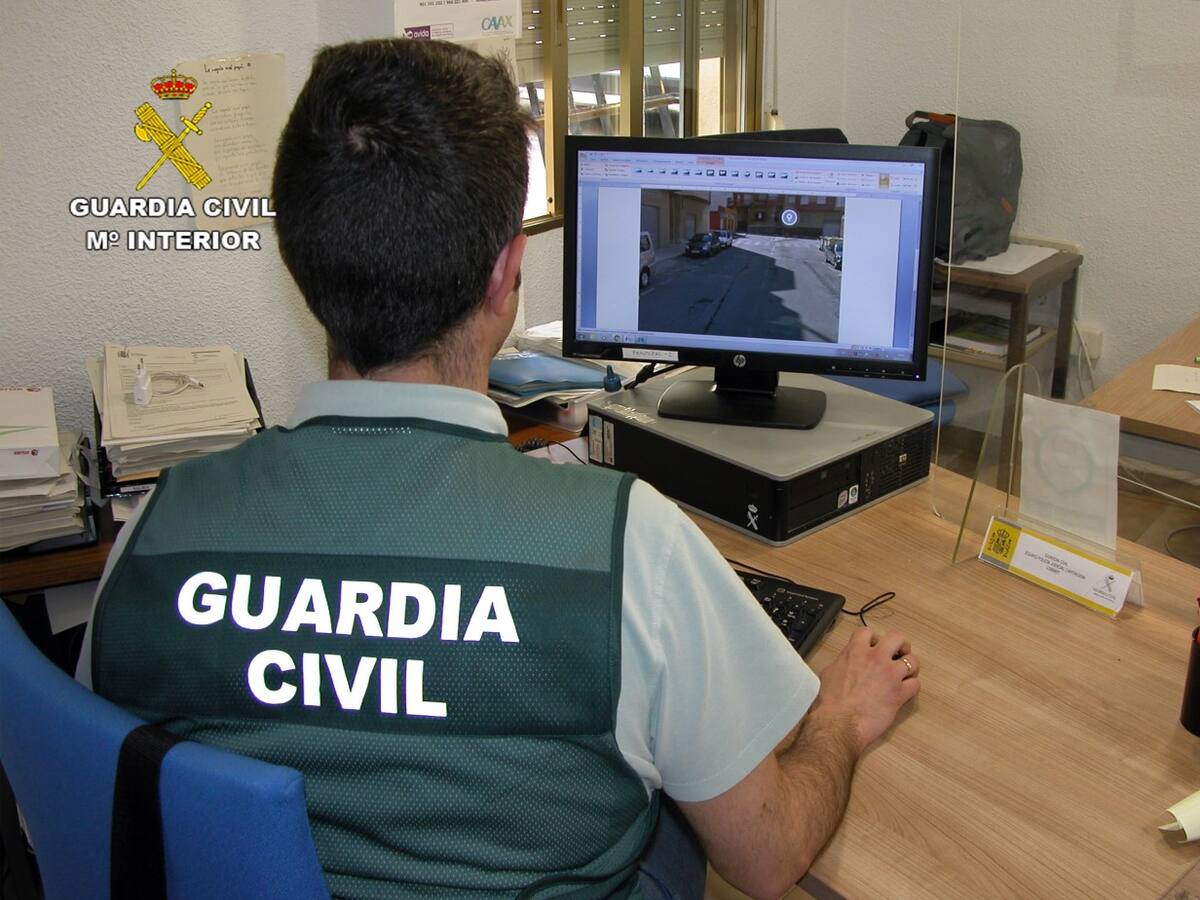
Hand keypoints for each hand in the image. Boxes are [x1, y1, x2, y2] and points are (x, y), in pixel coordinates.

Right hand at [809, 628, 919, 755]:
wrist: (839, 722)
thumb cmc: (830, 702)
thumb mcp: (829, 673)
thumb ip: (843, 662)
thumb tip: (847, 663)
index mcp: (855, 651)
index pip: (867, 632)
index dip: (873, 638)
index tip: (873, 646)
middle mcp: (875, 658)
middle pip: (897, 638)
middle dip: (900, 645)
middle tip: (898, 654)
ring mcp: (890, 675)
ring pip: (913, 661)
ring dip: (910, 667)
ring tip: (905, 674)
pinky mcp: (899, 693)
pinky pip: (915, 684)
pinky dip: (911, 687)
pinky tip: (904, 692)